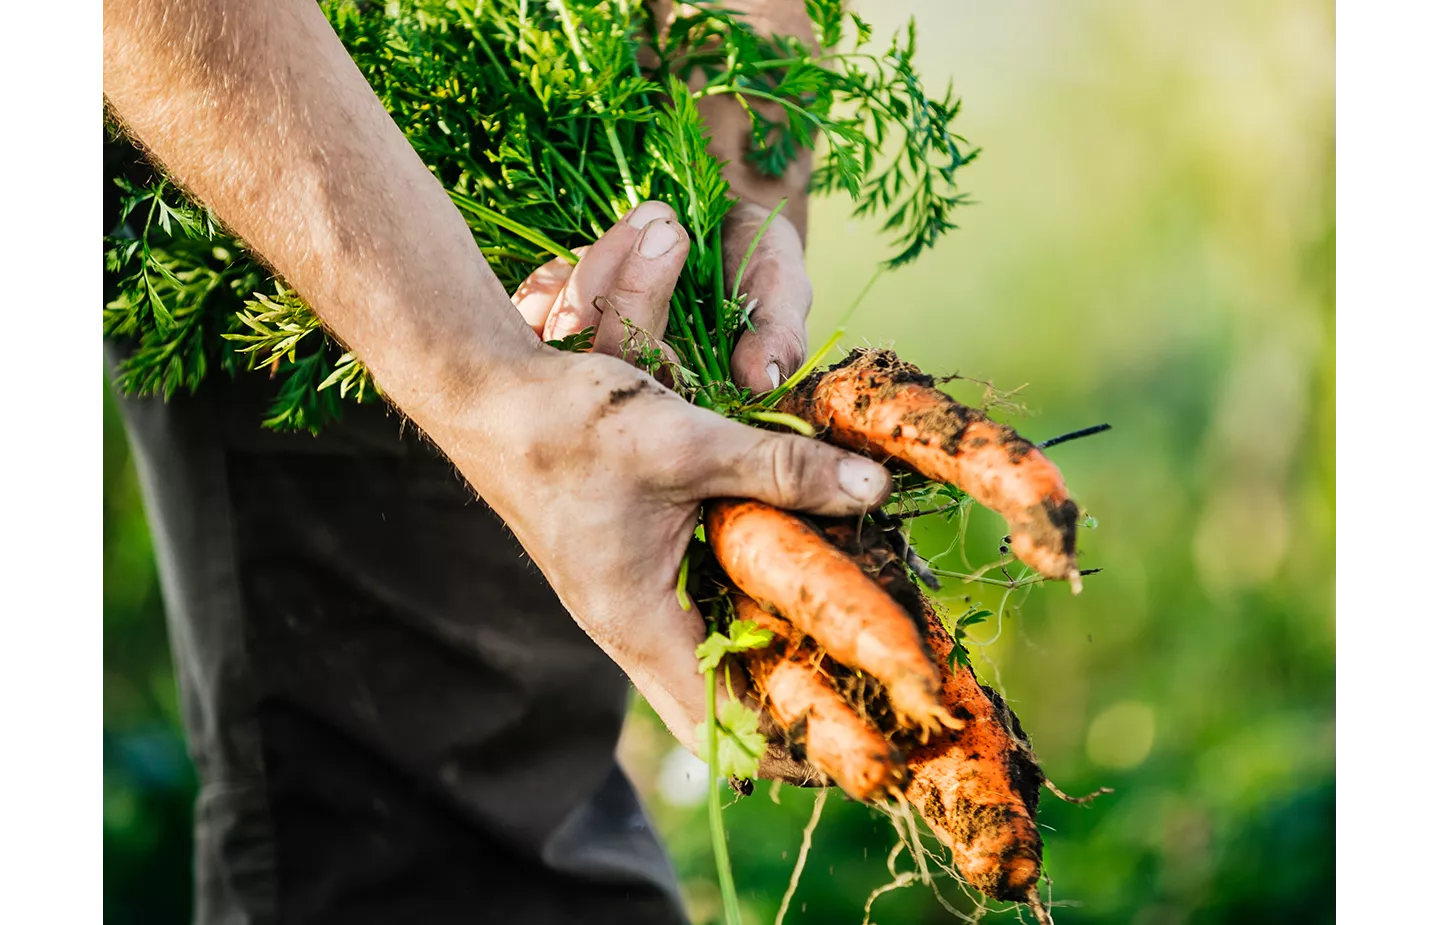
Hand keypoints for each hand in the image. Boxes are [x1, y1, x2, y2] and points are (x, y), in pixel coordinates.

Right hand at [450, 204, 890, 782]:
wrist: (490, 394)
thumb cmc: (571, 426)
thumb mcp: (686, 442)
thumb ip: (781, 468)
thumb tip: (873, 489)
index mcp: (639, 624)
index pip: (721, 727)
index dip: (788, 744)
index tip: (860, 733)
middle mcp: (632, 628)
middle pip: (721, 701)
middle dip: (791, 697)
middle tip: (869, 677)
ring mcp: (627, 601)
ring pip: (710, 652)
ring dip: (770, 645)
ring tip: (846, 628)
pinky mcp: (628, 569)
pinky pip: (695, 608)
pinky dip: (744, 599)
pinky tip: (788, 563)